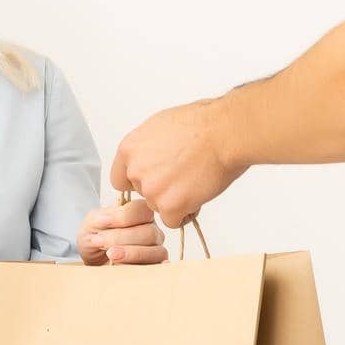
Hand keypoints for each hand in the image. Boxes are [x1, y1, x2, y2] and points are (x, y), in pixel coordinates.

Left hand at [76, 197, 167, 265]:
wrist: (91, 262)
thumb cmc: (96, 239)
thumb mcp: (92, 224)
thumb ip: (100, 218)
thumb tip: (107, 218)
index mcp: (140, 214)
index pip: (143, 209)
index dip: (124, 216)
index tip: (103, 223)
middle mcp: (152, 231)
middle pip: (150, 232)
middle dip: (122, 238)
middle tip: (100, 242)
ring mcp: (156, 250)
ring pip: (155, 251)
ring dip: (131, 253)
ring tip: (110, 255)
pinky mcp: (153, 268)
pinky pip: (155, 269)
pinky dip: (142, 267)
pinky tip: (127, 267)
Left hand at [109, 97, 246, 228]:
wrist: (224, 133)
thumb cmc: (201, 123)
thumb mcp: (160, 126)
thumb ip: (147, 148)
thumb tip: (149, 157)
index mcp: (129, 149)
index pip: (121, 179)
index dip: (138, 181)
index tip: (152, 180)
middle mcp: (135, 171)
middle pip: (142, 193)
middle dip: (160, 190)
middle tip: (182, 177)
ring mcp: (151, 191)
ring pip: (158, 207)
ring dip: (174, 201)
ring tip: (195, 181)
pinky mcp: (170, 207)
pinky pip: (173, 221)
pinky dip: (186, 213)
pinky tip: (198, 195)